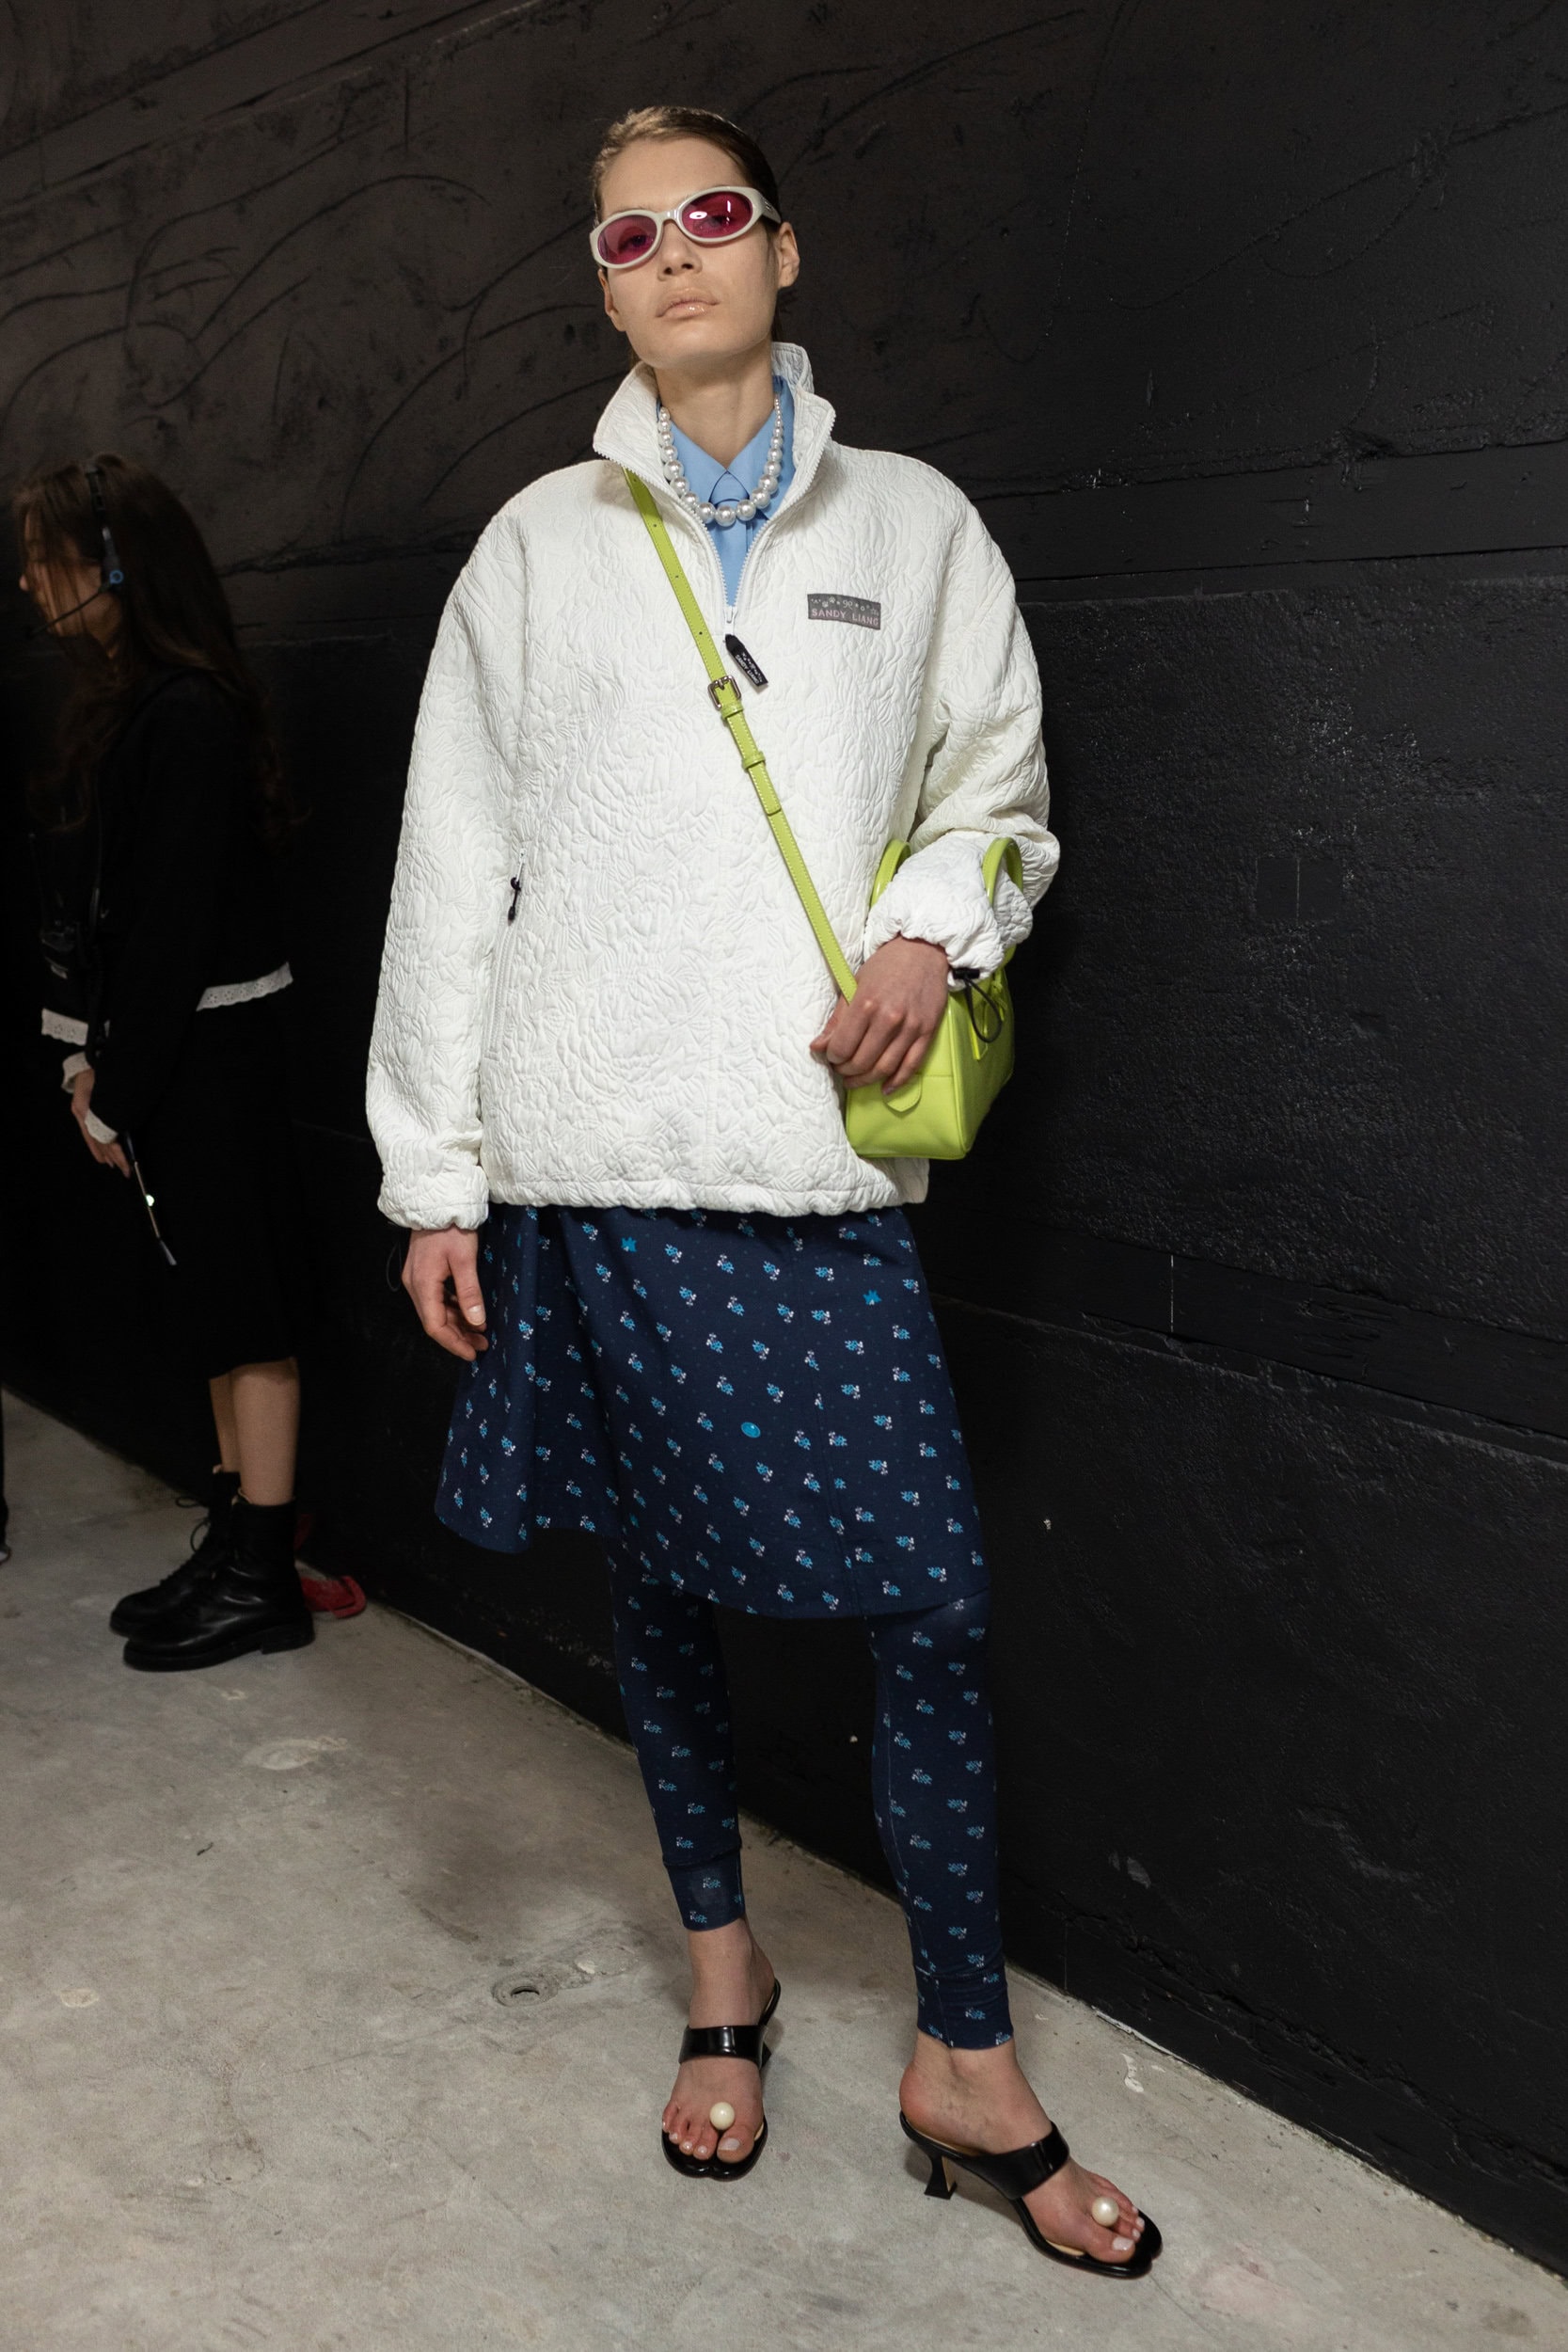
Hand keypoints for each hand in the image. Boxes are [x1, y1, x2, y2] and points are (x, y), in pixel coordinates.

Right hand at [70, 1068, 129, 1176]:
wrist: (90, 1057)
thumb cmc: (102, 1068)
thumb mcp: (110, 1085)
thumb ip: (116, 1104)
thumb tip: (124, 1127)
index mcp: (86, 1107)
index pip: (102, 1135)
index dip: (114, 1150)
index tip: (125, 1161)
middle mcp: (81, 1111)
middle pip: (97, 1139)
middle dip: (111, 1156)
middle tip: (124, 1169)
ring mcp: (80, 1110)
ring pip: (91, 1137)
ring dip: (103, 1153)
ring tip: (113, 1165)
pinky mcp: (82, 1109)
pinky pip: (89, 1131)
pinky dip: (96, 1144)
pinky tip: (101, 1154)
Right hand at [403, 1225, 488, 1359]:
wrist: (437, 1202)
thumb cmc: (451, 1228)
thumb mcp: (464, 1259)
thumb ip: (469, 1292)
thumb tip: (477, 1322)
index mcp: (423, 1285)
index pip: (435, 1325)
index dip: (453, 1342)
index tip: (472, 1353)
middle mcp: (415, 1285)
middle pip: (435, 1321)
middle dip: (458, 1336)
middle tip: (482, 1344)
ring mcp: (418, 1279)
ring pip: (436, 1311)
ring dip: (457, 1323)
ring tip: (480, 1332)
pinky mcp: (424, 1272)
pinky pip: (438, 1298)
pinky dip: (453, 1309)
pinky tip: (469, 1313)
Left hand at [811, 934, 949, 1093]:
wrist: (923, 950)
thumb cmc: (886, 966)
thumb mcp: (854, 985)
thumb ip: (837, 1019)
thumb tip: (818, 1047)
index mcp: (865, 1004)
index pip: (841, 1047)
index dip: (832, 1057)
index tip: (830, 1056)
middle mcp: (888, 1018)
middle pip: (861, 1062)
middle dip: (846, 1071)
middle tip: (841, 1069)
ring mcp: (910, 1027)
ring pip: (884, 1068)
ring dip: (865, 1079)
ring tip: (856, 1079)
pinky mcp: (927, 1032)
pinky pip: (911, 1066)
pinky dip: (896, 1082)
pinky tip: (884, 1087)